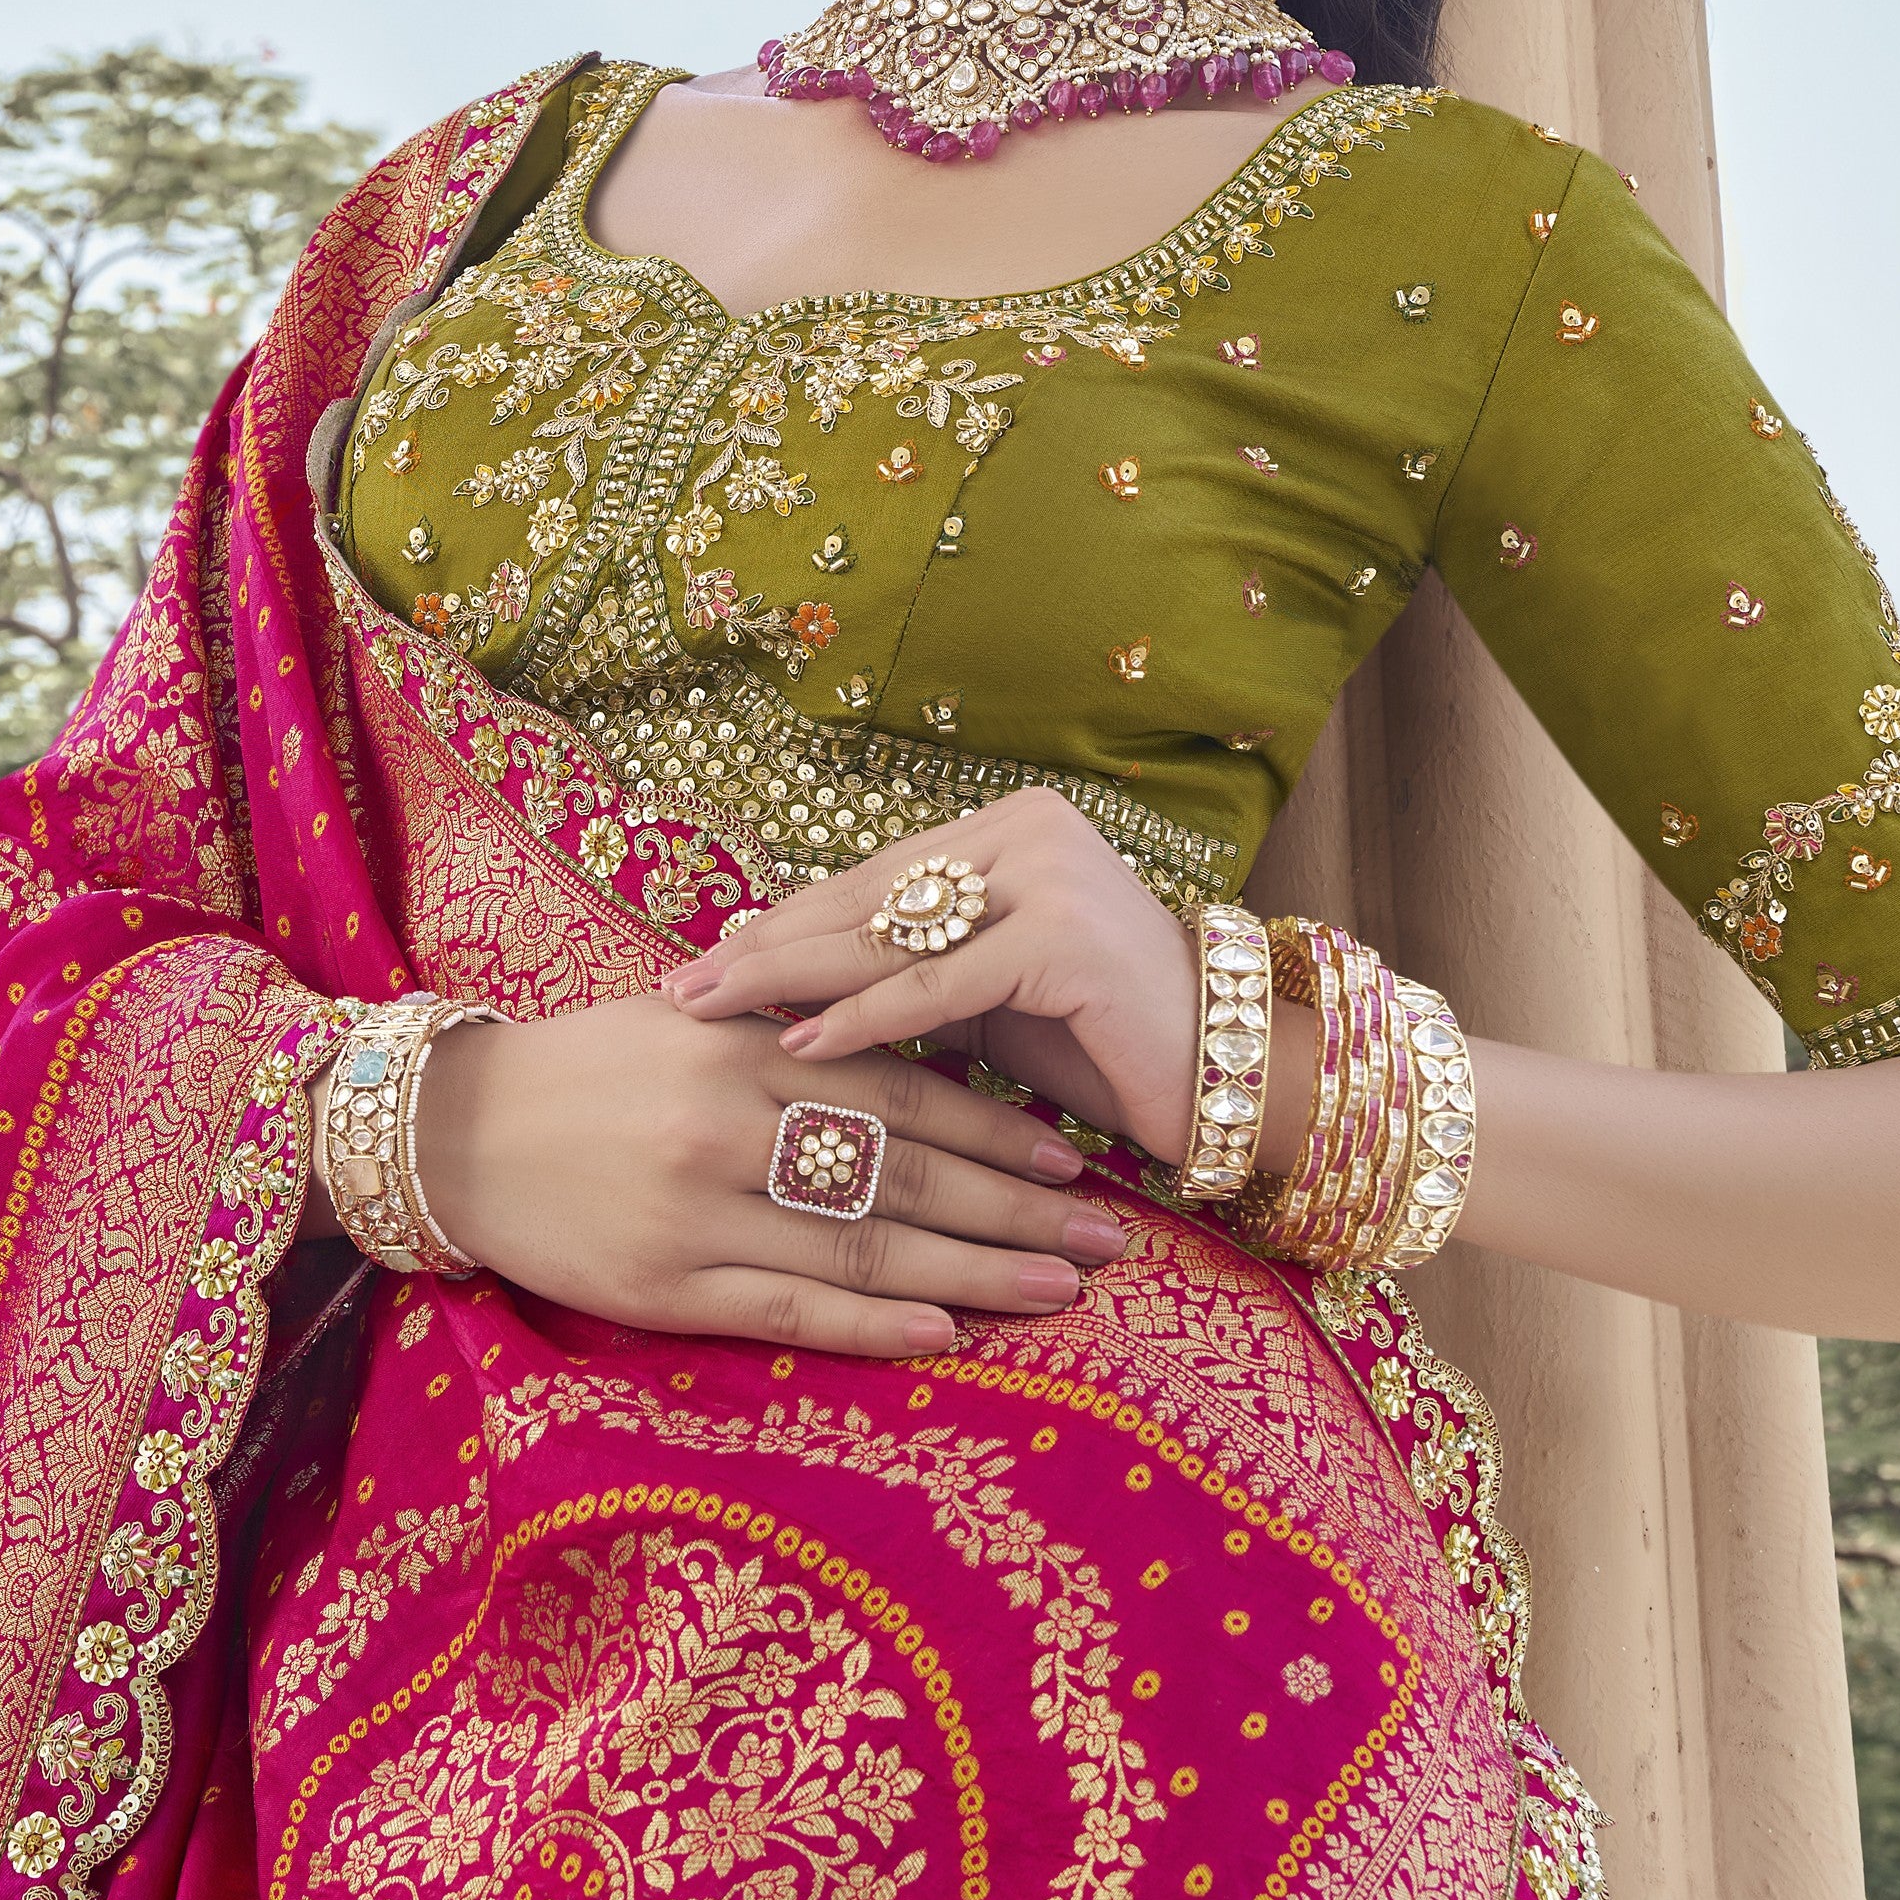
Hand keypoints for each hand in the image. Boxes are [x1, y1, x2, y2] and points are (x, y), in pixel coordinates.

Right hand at [404, 988, 1129, 1361]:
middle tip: (1108, 1239)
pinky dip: (874, 1326)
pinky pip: (791, 1311)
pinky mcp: (664, 1288)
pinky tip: (948, 1335)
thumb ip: (790, 1025)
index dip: (996, 1131)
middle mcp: (734, 1126)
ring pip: (867, 1249)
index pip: (903, 1092)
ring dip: (975, 1275)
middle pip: (907, 1174)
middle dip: (1017, 1211)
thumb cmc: (583, 1070)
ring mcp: (702, 1211)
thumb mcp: (686, 1018)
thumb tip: (907, 1021)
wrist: (450, 1132)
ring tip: (1059, 1292)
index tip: (1074, 1160)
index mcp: (747, 1050)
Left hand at [660, 789, 1202, 1161]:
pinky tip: (801, 1043)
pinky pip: (938, 986)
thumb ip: (905, 970)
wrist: (1219, 1071)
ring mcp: (1050, 876)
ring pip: (890, 937)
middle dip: (766, 948)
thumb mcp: (985, 993)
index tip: (705, 960)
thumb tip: (779, 980)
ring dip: (790, 977)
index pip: (869, 879)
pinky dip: (866, 1020)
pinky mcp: (1063, 938)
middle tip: (680, 986)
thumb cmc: (1097, 1039)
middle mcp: (1028, 831)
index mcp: (1008, 827)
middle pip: (866, 900)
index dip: (783, 922)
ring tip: (711, 1008)